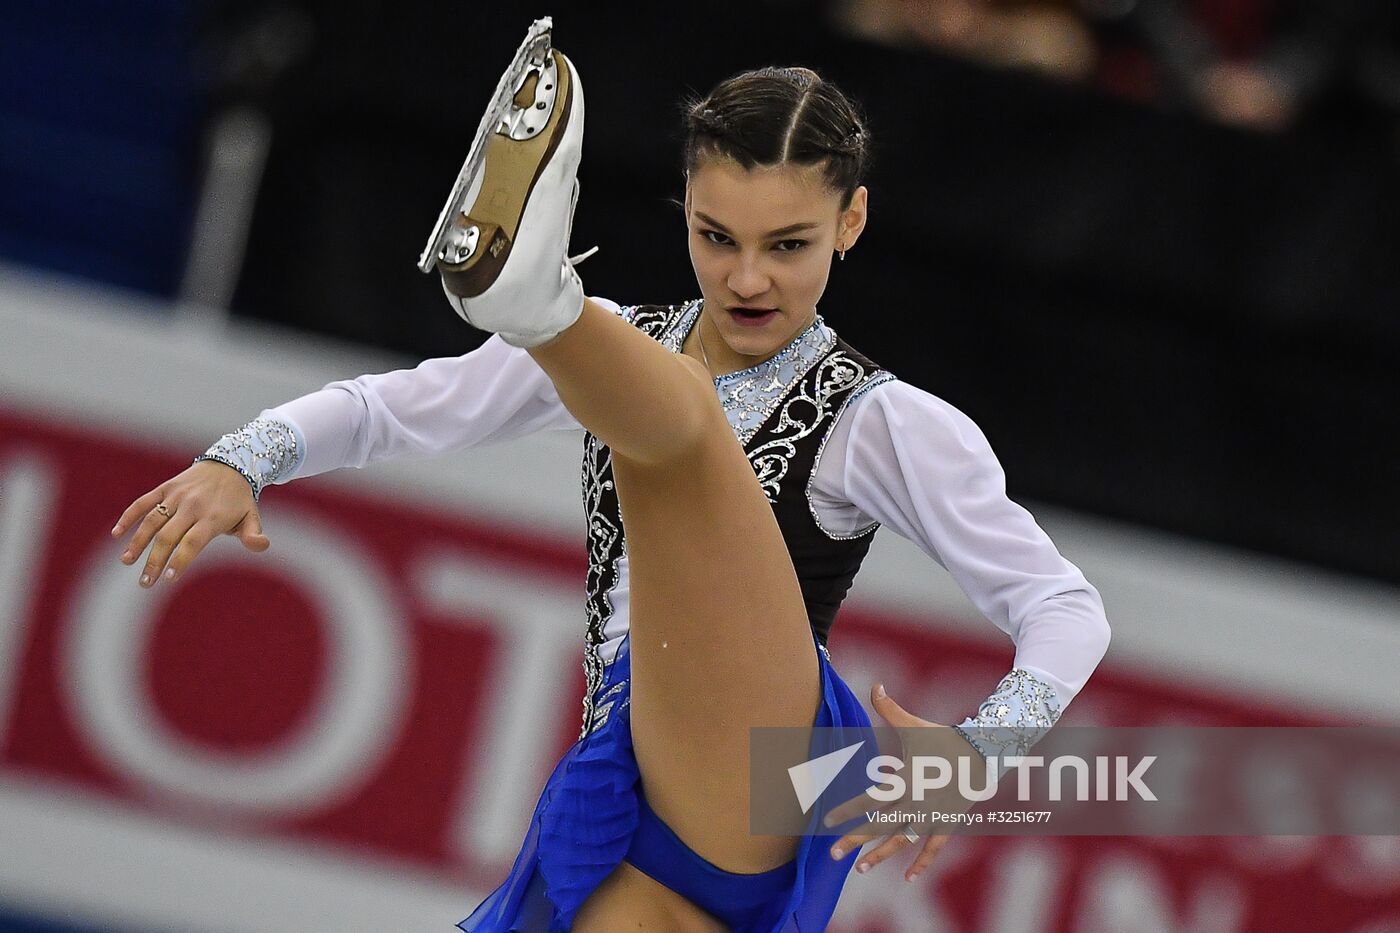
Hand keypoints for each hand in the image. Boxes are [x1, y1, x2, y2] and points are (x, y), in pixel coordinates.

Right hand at [111, 460, 269, 587]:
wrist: (231, 463)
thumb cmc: (240, 499)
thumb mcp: (251, 516)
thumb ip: (253, 534)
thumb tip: (261, 545)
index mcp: (212, 517)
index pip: (192, 542)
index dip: (180, 560)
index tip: (168, 578)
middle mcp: (192, 506)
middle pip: (168, 536)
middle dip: (154, 561)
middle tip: (145, 583)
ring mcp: (176, 496)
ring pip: (152, 520)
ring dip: (137, 542)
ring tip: (126, 561)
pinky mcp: (166, 488)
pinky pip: (143, 502)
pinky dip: (129, 516)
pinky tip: (117, 534)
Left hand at [825, 684, 983, 881]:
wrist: (983, 752)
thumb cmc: (943, 737)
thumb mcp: (914, 725)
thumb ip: (890, 708)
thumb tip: (875, 685)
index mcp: (904, 780)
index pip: (868, 800)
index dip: (846, 810)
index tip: (826, 821)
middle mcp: (915, 803)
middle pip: (879, 826)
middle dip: (854, 840)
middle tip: (831, 855)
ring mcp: (932, 816)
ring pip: (901, 841)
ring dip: (880, 856)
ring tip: (859, 870)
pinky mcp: (947, 823)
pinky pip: (932, 848)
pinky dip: (921, 864)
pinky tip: (908, 878)